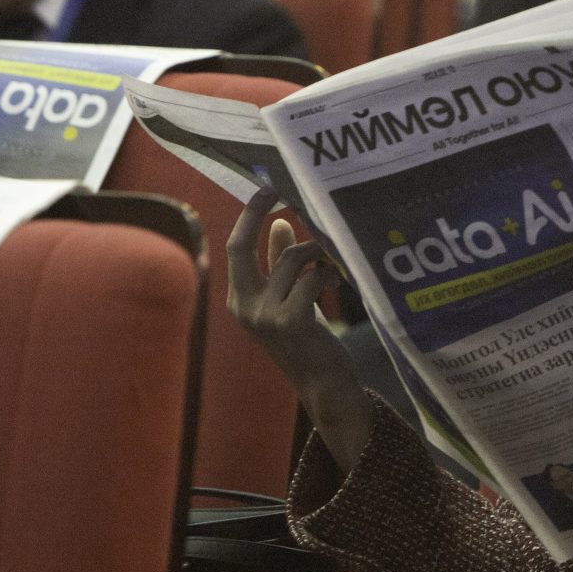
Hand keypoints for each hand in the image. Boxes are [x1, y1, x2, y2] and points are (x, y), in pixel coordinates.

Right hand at [226, 189, 371, 471]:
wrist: (323, 382)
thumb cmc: (308, 337)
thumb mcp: (289, 297)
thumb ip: (280, 262)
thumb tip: (279, 222)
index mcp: (240, 299)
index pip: (235, 249)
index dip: (248, 216)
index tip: (265, 188)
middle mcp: (244, 306)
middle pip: (242, 248)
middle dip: (259, 214)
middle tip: (284, 192)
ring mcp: (263, 316)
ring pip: (292, 260)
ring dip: (318, 253)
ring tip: (332, 263)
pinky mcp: (289, 322)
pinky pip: (311, 278)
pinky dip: (328, 273)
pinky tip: (337, 280)